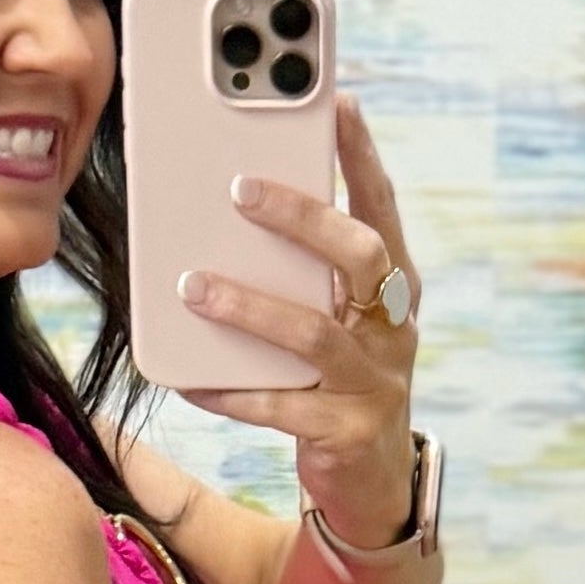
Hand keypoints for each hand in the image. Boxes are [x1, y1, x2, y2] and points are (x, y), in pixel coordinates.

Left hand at [173, 92, 419, 548]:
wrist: (371, 483)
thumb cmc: (338, 378)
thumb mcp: (333, 318)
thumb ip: (303, 273)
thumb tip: (227, 210)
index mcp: (394, 287)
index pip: (382, 207)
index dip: (362, 156)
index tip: (337, 101)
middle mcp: (394, 327)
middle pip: (361, 257)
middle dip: (304, 218)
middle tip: (241, 189)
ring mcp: (374, 382)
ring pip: (315, 334)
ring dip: (250, 306)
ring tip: (193, 284)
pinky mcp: (346, 433)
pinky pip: (280, 406)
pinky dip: (232, 390)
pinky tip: (190, 377)